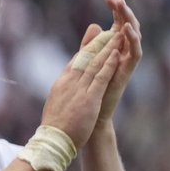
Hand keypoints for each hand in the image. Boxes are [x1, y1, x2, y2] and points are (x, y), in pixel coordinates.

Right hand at [39, 16, 126, 148]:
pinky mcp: (89, 98)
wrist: (53, 141)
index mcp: (62, 83)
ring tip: (116, 35)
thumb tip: (67, 82)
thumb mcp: (58, 103)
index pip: (76, 61)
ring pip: (94, 64)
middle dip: (99, 43)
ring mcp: (79, 89)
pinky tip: (116, 54)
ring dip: (106, 48)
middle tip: (110, 29)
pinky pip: (100, 78)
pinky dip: (108, 65)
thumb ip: (64, 89)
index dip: (88, 49)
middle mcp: (69, 82)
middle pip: (85, 58)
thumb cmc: (55, 126)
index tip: (97, 38)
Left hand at [93, 0, 141, 128]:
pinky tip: (126, 29)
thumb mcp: (88, 61)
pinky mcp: (128, 71)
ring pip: (134, 36)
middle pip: (127, 24)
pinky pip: (135, 53)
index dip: (117, 6)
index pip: (118, 21)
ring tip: (121, 6)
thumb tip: (94, 25)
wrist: (91, 114)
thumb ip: (90, 43)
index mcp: (114, 47)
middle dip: (123, 8)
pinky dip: (132, 40)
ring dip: (128, 20)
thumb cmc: (90, 89)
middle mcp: (124, 52)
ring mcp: (127, 61)